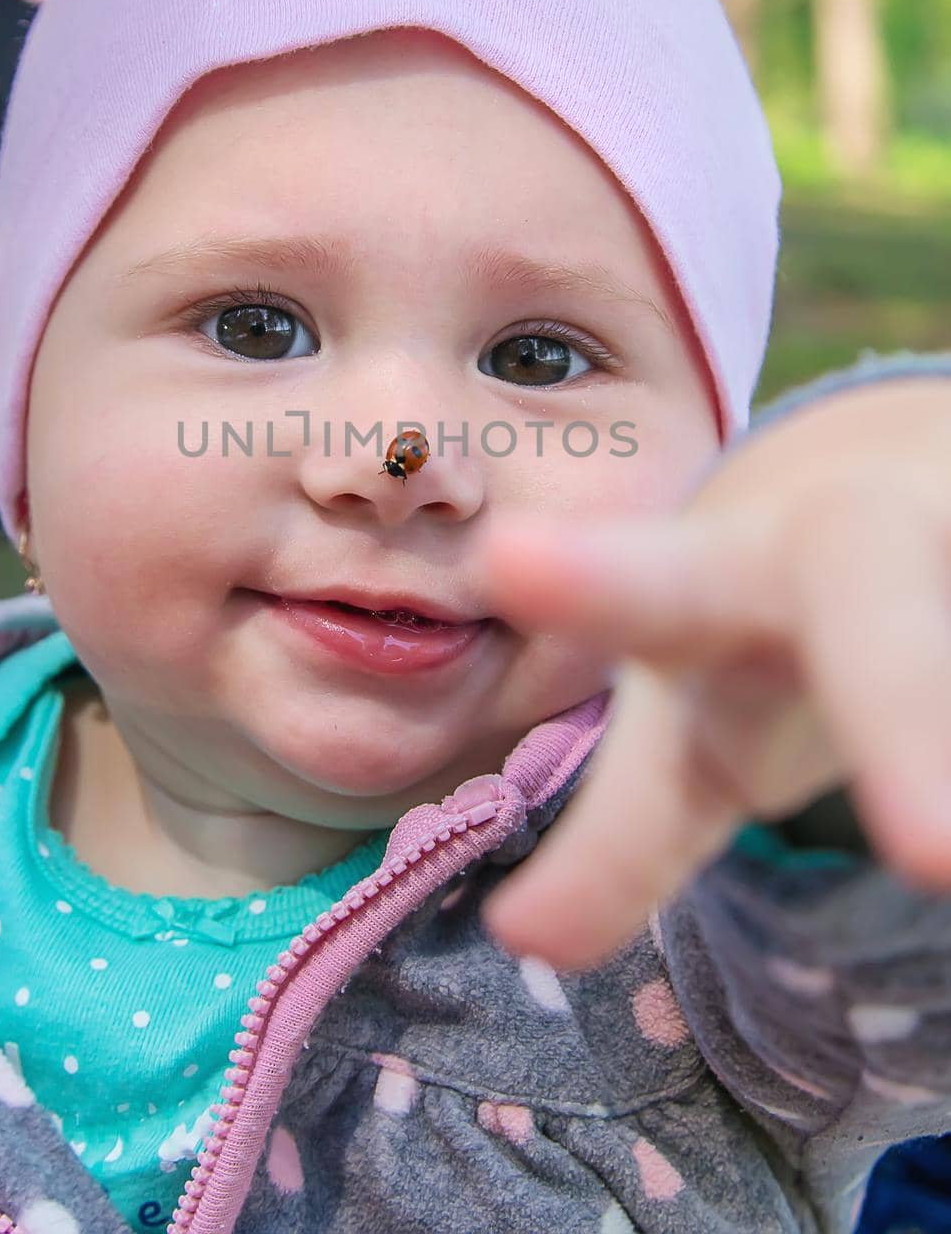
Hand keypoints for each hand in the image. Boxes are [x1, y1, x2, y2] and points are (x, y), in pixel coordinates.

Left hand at [477, 376, 950, 970]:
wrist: (899, 480)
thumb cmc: (770, 624)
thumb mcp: (692, 717)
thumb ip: (619, 833)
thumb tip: (522, 940)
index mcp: (750, 575)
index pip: (668, 584)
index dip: (599, 584)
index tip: (514, 565)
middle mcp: (879, 549)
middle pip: (885, 629)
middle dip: (907, 719)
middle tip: (932, 850)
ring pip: (937, 642)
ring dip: (938, 743)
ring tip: (934, 841)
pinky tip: (950, 824)